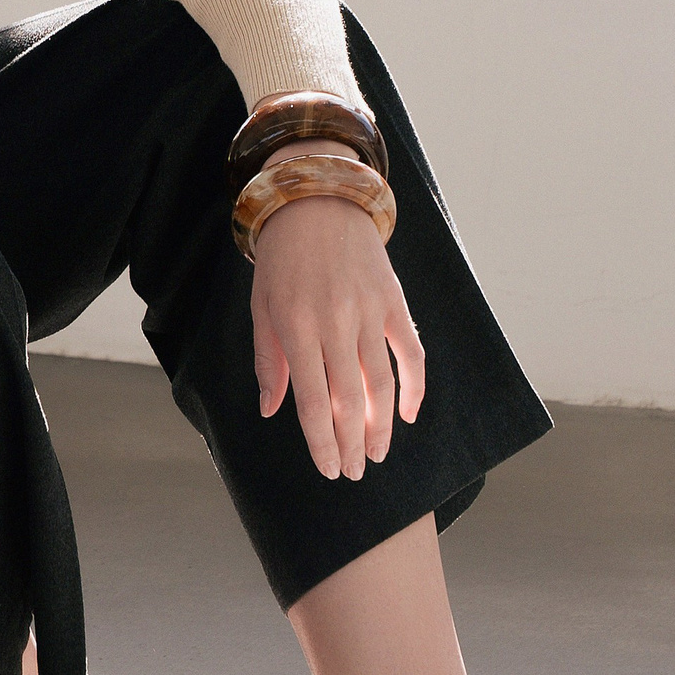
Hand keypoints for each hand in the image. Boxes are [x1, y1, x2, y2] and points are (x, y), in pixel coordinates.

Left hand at [248, 156, 423, 479]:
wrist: (317, 201)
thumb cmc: (282, 260)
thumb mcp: (262, 306)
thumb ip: (268, 360)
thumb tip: (271, 410)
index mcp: (296, 325)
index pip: (311, 398)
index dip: (321, 440)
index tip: (329, 469)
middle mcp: (335, 321)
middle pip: (349, 397)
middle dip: (352, 442)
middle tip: (354, 473)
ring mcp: (368, 310)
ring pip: (381, 380)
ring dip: (381, 424)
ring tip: (376, 454)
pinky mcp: (392, 301)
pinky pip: (409, 351)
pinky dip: (413, 385)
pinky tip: (408, 414)